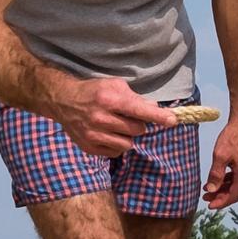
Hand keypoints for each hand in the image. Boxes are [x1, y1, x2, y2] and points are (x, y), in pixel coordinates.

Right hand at [54, 77, 174, 158]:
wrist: (64, 102)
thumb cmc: (94, 91)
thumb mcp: (115, 86)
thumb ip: (135, 98)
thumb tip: (155, 109)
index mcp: (109, 99)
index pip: (139, 110)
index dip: (158, 116)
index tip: (173, 120)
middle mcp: (101, 118)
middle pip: (137, 130)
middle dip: (139, 124)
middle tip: (128, 117)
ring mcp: (94, 135)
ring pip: (128, 144)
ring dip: (128, 136)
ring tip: (117, 126)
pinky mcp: (90, 147)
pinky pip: (116, 152)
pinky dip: (117, 145)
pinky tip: (108, 134)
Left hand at [204, 115, 237, 208]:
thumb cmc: (233, 136)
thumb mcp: (220, 156)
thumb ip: (216, 174)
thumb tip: (211, 190)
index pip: (233, 196)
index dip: (221, 202)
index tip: (209, 206)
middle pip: (235, 192)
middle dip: (220, 196)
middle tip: (205, 198)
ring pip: (235, 184)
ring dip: (222, 188)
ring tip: (207, 189)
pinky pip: (237, 176)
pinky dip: (226, 180)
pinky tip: (217, 178)